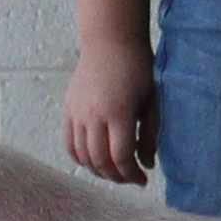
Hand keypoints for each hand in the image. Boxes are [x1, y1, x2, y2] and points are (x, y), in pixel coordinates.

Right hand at [62, 40, 157, 186]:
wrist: (110, 41)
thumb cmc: (137, 69)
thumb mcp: (151, 102)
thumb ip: (150, 135)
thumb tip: (145, 165)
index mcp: (119, 113)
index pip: (121, 157)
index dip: (131, 174)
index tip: (142, 179)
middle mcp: (94, 115)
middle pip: (100, 161)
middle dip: (116, 176)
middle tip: (129, 178)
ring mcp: (77, 113)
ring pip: (82, 156)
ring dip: (98, 170)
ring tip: (114, 170)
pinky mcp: (68, 110)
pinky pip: (69, 144)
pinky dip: (80, 158)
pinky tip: (94, 160)